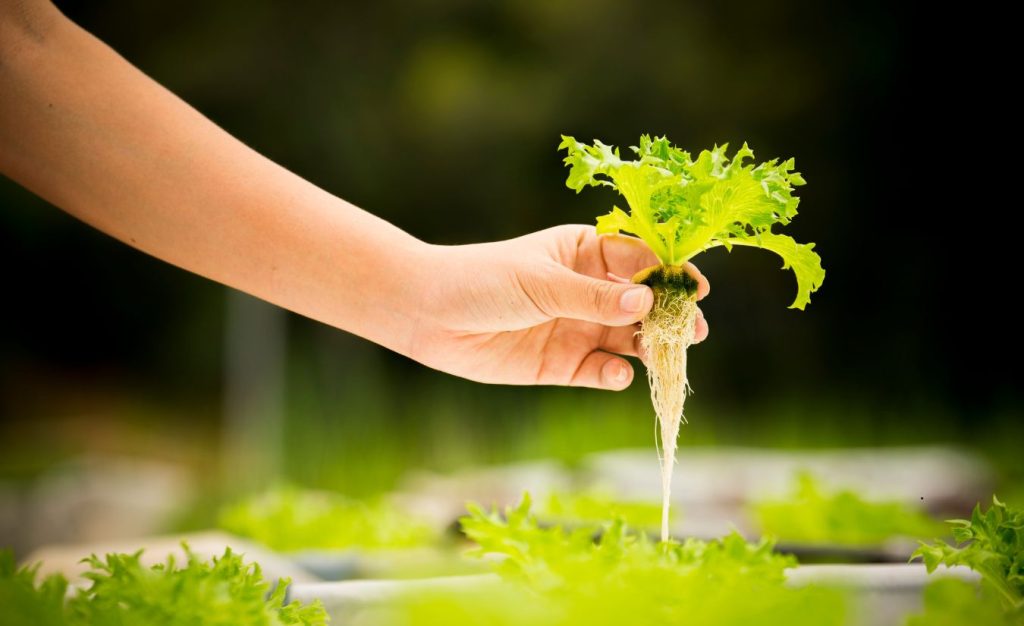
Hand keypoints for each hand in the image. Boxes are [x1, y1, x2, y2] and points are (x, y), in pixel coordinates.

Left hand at [409, 225, 709, 389]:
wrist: (429, 315)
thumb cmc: (483, 279)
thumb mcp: (542, 283)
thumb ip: (594, 296)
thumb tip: (648, 301)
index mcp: (586, 253)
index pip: (639, 259)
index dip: (669, 273)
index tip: (695, 288)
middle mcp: (588, 290)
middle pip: (642, 304)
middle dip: (669, 317)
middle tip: (694, 331)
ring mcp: (577, 327)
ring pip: (628, 340)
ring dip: (649, 348)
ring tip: (665, 357)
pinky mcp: (563, 364)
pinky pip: (600, 370)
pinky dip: (614, 374)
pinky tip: (617, 373)